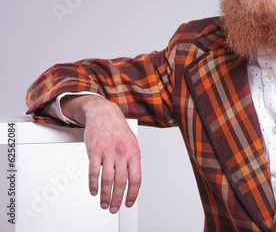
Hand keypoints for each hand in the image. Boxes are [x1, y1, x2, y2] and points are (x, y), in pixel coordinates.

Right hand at [61, 95, 140, 212]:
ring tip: (104, 203)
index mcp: (134, 152)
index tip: (129, 202)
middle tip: (114, 208)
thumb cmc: (118, 128)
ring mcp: (108, 152)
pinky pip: (93, 172)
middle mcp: (122, 153)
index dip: (132, 194)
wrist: (103, 113)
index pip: (136, 179)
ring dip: (105, 196)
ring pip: (107, 180)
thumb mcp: (132, 142)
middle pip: (121, 183)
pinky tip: (93, 191)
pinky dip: (93, 185)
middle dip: (118, 199)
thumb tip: (132, 180)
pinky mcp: (94, 151)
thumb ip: (132, 160)